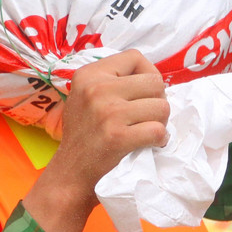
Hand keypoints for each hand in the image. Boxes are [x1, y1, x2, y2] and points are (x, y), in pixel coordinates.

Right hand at [23, 50, 168, 231]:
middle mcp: (97, 88)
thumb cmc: (84, 137)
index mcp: (89, 74)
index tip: (142, 95)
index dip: (148, 75)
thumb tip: (154, 80)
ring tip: (146, 131)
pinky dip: (160, 139)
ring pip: (162, 106)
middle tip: (146, 117)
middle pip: (155, 82)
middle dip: (158, 101)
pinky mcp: (117, 137)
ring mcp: (107, 112)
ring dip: (160, 122)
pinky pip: (158, 130)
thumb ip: (113, 82)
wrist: (70, 175)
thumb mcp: (86, 98)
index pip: (136, 57)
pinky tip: (150, 144)